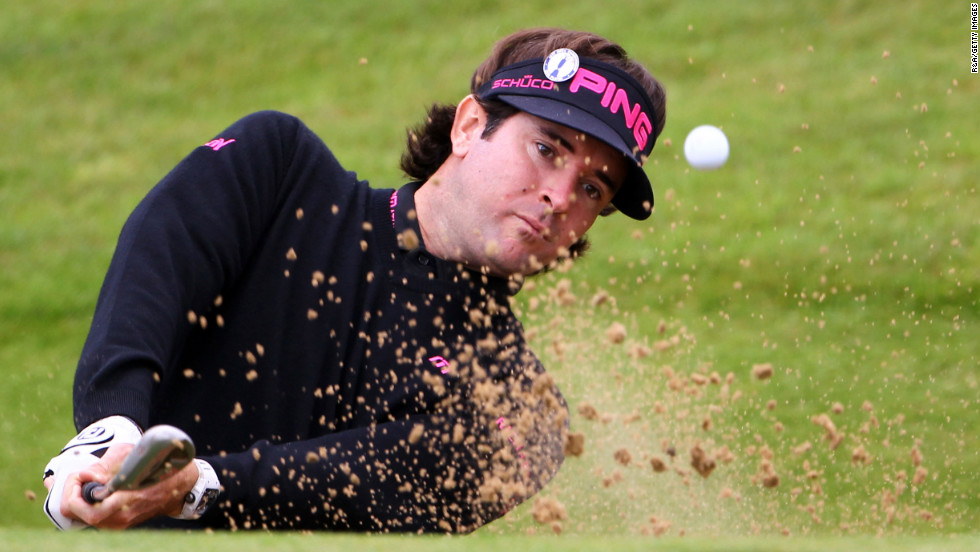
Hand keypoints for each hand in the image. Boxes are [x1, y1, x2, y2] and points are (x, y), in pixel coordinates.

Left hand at [58, 443, 199, 528]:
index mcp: (123, 502)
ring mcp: (119, 524)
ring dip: (77, 500)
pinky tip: (91, 491)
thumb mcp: (132, 456)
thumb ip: (104, 466)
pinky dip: (86, 505)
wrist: (181, 486)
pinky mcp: (120, 523)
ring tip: (83, 483)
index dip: (73, 490)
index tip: (81, 474)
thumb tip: (85, 476)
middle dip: (70, 496)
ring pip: (83, 518)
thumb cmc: (158, 467)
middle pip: (76, 516)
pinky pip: (93, 517)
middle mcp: (119, 518)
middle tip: (76, 480)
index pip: (83, 509)